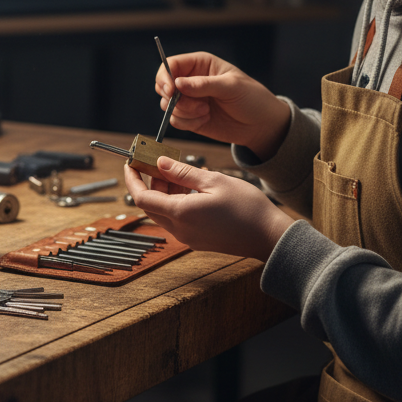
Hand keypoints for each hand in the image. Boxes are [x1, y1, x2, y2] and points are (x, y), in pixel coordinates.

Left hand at [122, 157, 293, 261]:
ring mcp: (187, 237)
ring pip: (163, 211)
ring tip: (179, 172)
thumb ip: (183, 172)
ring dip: (164, 192)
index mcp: (180, 214)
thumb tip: (160, 163)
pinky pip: (176, 219)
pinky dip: (176, 202)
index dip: (132, 179)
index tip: (131, 164)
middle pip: (150, 205)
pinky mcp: (196, 240)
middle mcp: (179, 229)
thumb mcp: (214, 181)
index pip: (141, 197)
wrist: (270, 237)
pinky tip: (190, 188)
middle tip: (159, 162)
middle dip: (150, 182)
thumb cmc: (247, 208)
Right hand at [156, 52, 289, 159]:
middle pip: (164, 85)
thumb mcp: (231, 87)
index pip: (171, 65)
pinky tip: (205, 120)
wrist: (260, 124)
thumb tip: (178, 84)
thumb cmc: (252, 98)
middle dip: (174, 98)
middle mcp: (190, 80)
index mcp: (200, 64)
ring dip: (185, 112)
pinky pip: (175, 120)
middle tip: (195, 105)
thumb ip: (204, 84)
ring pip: (168, 105)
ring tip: (206, 112)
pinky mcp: (189, 117)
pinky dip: (188, 123)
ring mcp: (189, 100)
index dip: (165, 77)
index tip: (171, 91)